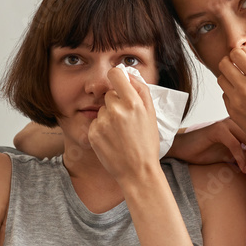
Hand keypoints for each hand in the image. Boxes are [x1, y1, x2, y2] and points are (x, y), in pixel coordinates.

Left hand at [88, 66, 160, 180]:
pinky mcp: (93, 133)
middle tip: (126, 121)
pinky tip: (112, 140)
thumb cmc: (146, 143)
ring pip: (102, 110)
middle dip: (115, 103)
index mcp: (133, 103)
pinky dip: (101, 129)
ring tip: (120, 133)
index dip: (116, 77)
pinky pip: (95, 123)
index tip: (118, 83)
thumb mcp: (152, 114)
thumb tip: (128, 74)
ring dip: (108, 117)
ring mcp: (102, 122)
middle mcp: (116, 110)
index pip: (115, 74)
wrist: (138, 172)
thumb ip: (141, 90)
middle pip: (109, 94)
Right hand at [168, 118, 245, 172]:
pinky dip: (240, 158)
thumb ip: (242, 155)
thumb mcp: (227, 155)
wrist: (182, 149)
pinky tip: (243, 169)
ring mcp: (226, 124)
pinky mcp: (218, 130)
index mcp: (237, 125)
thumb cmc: (202, 150)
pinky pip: (235, 145)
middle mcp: (233, 122)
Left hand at [216, 48, 245, 154]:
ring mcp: (236, 101)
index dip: (238, 53)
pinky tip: (242, 97)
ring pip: (221, 80)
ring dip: (228, 78)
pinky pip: (224, 96)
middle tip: (236, 66)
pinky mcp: (232, 112)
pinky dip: (230, 93)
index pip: (236, 54)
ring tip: (239, 82)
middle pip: (223, 65)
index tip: (241, 57)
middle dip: (229, 62)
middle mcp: (244, 88)